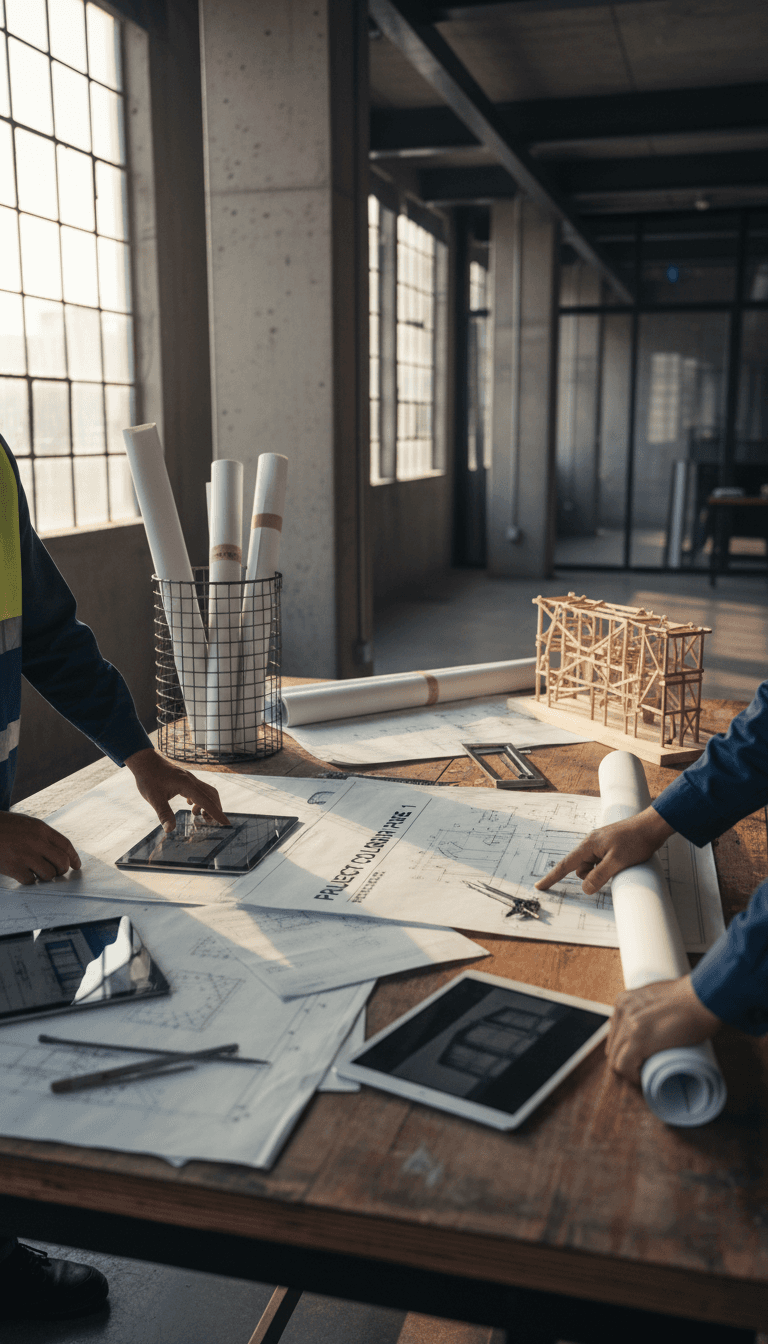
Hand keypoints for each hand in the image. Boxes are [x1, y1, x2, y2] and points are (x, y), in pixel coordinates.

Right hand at [0, 812, 80, 884]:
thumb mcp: (25, 824)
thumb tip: (58, 852)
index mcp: (40, 828)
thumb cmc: (2, 827)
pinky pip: (30, 881)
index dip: (74, 857)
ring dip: (45, 877)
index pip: (66, 844)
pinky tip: (23, 875)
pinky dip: (29, 881)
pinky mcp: (13, 867)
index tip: (76, 866)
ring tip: (36, 873)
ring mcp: (25, 854)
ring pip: (48, 874)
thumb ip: (42, 836)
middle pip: (62, 861)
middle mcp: (36, 840)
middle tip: (56, 873)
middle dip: (62, 870)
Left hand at [125, 749, 229, 832]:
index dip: (217, 814)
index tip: (226, 824)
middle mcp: (192, 781)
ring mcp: (190, 779)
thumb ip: (164, 814)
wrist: (145, 761)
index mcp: (187, 785)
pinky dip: (200, 799)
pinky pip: (200, 789)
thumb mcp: (154, 798)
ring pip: (207, 791)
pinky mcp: (186, 779)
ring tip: (198, 815)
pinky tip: (190, 804)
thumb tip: (170, 830)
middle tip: (210, 822)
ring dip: (208, 804)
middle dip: (215, 809)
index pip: (206, 802)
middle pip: (212, 795)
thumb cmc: (148, 778)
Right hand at [535, 806, 673, 894]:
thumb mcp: (617, 862)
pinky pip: (602, 862)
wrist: (653, 826)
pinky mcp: (610, 846)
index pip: (565, 865)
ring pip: (593, 867)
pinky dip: (609, 867)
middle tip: (613, 870)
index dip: (552, 877)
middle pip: (581, 868)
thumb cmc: (636, 840)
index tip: (539, 886)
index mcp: (589, 845)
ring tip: (622, 864)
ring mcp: (601, 844)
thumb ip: (599, 877)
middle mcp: (592, 843)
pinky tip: (623, 862)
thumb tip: (586, 889)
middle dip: (592, 876)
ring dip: (603, 872)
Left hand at [607, 976, 720, 1082]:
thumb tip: (655, 1022)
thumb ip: (651, 1007)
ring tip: (646, 1076)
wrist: (705, 998)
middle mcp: (622, 1010)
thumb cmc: (692, 999)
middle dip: (626, 1061)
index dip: (625, 1049)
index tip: (639, 1059)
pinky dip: (633, 1077)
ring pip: (616, 1058)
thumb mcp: (661, 997)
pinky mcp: (638, 1040)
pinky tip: (644, 1080)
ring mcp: (629, 1024)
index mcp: (625, 1000)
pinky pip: (624, 1066)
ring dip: (630, 1071)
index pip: (615, 1033)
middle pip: (614, 1046)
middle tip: (643, 1070)